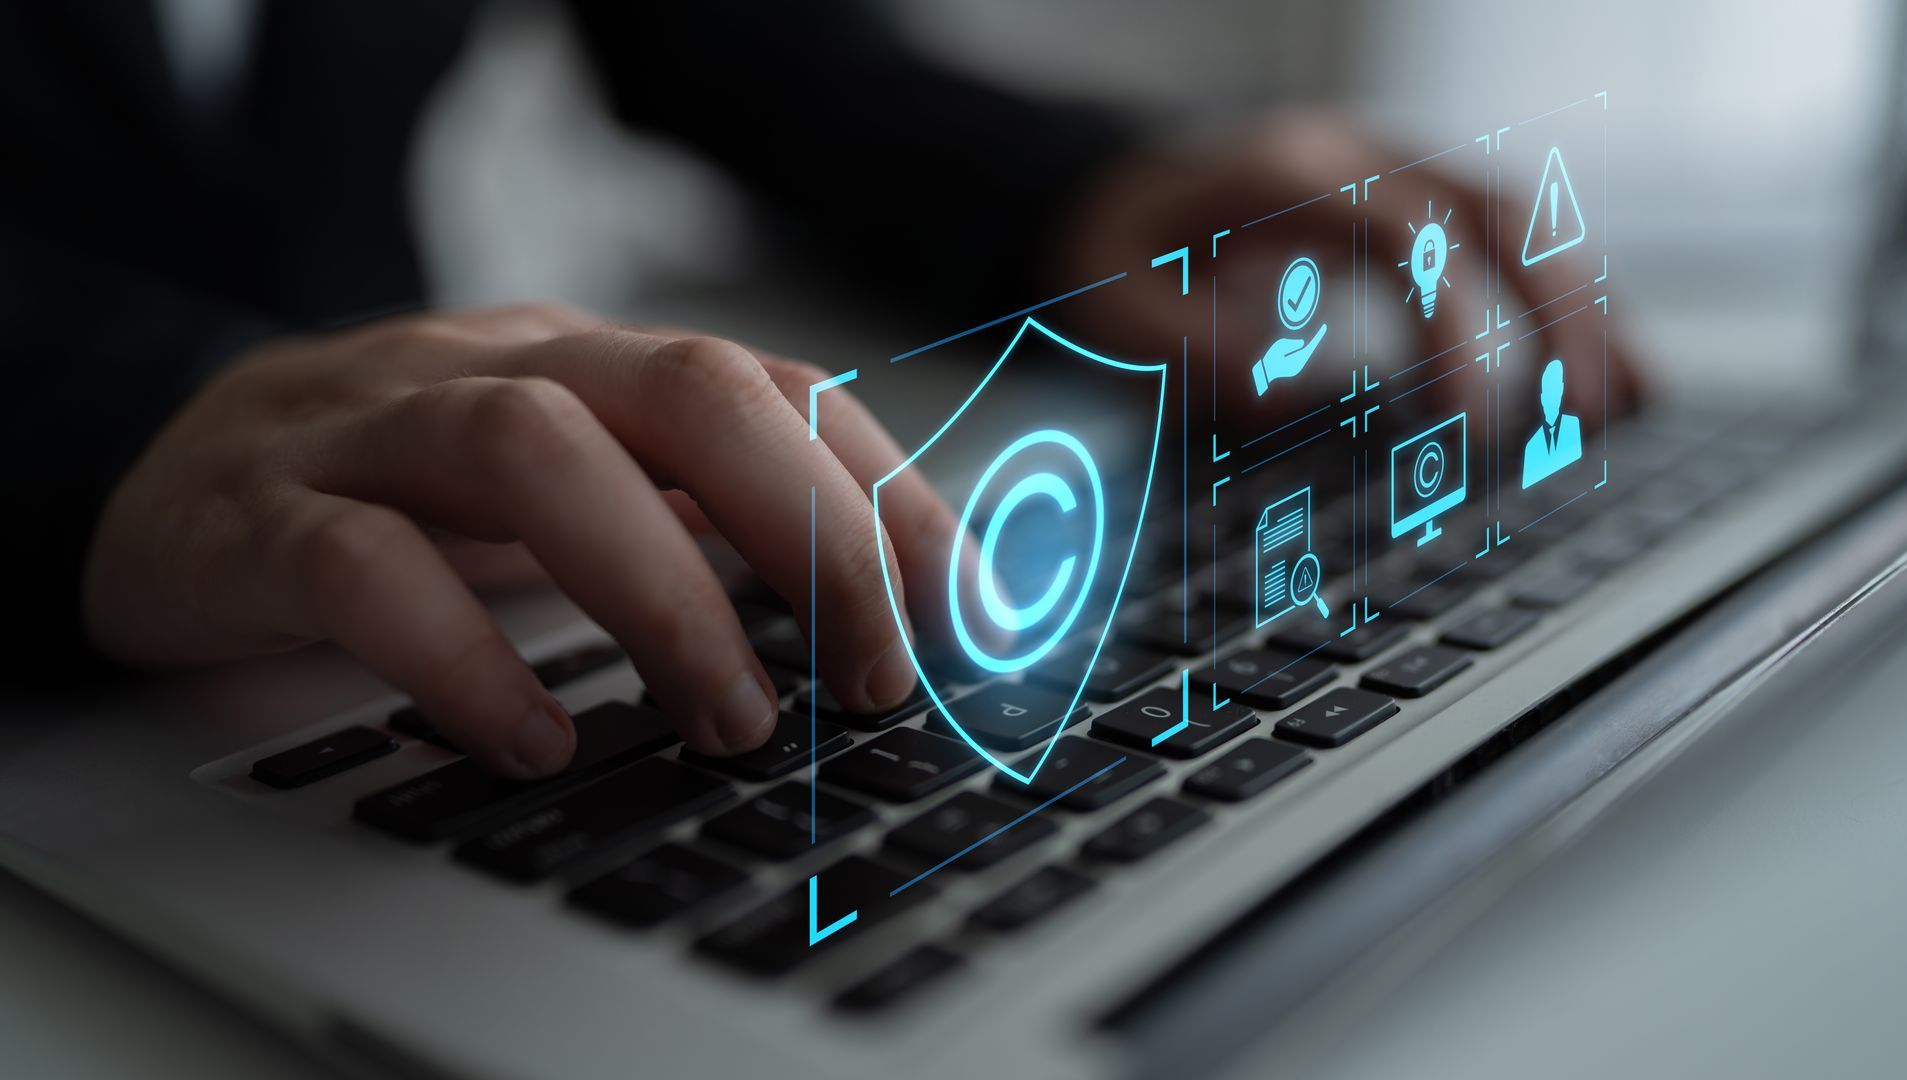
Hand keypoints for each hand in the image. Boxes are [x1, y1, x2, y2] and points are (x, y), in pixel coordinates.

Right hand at [84, 305, 959, 776]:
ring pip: (535, 454)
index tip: (969, 610)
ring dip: (664, 595)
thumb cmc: (413, 497)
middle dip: (811, 533)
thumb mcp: (580, 491)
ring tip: (735, 723)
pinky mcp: (257, 516)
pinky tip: (536, 742)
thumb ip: (708, 523)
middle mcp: (497, 367)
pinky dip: (465, 659)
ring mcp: (372, 429)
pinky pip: (363, 566)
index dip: (889, 491)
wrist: (173, 474)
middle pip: (687, 390)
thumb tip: (890, 614)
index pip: (777, 388)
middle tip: (873, 675)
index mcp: (594, 362)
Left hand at [1051, 109, 1645, 421]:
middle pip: (1492, 213)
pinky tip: (1601, 364)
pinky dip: (1558, 299)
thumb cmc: (1114, 253)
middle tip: (1581, 418)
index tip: (1469, 425)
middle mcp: (1357, 159)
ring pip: (1517, 219)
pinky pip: (1501, 241)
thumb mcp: (1115, 305)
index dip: (1454, 325)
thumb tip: (1277, 384)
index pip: (1410, 236)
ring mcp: (1389, 174)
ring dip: (1581, 303)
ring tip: (1631, 397)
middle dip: (1554, 313)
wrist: (1106, 191)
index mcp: (1291, 176)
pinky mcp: (1405, 206)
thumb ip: (1189, 345)